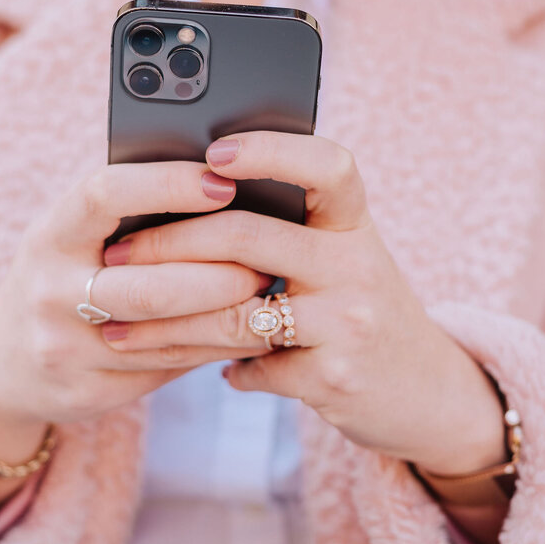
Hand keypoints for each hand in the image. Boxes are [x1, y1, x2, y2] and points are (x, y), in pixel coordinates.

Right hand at [0, 160, 268, 463]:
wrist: (3, 360)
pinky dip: (215, 348)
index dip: (165, 185)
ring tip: (273, 296)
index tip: (221, 181)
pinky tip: (251, 333)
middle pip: (147, 284)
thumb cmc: (64, 273)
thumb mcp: (75, 236)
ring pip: (164, 335)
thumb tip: (227, 187)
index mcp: (49, 234)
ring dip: (228, 317)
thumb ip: (131, 217)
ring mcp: (65, 347)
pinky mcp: (87, 390)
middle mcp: (49, 291)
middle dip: (217, 275)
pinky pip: (167, 367)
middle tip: (267, 260)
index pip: (104, 197)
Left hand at [100, 132, 507, 474]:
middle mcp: (358, 265)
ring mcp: (349, 323)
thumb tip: (192, 199)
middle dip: (169, 244)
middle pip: (249, 236)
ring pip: (234, 312)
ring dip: (164, 322)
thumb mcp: (346, 260)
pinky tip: (195, 366)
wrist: (429, 393)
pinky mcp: (335, 378)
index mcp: (356, 224)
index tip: (213, 153)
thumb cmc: (364, 311)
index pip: (327, 166)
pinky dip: (219, 368)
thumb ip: (292, 232)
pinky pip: (252, 368)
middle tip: (116, 254)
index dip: (272, 150)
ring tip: (116, 326)